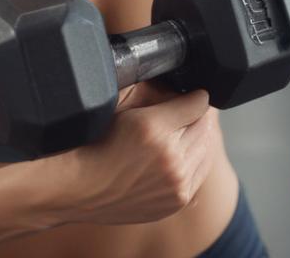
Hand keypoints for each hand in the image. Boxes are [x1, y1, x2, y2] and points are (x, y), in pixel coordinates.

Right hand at [57, 82, 219, 226]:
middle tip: (190, 110)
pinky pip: (201, 172)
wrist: (82, 187)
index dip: (196, 95)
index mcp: (154, 128)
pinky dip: (197, 160)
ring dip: (200, 137)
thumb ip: (158, 95)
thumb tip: (188, 90)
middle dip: (199, 116)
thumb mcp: (124, 109)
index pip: (199, 103)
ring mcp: (176, 183)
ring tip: (185, 131)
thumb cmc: (98, 143)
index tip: (192, 94)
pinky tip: (184, 153)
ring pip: (207, 148)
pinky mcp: (178, 200)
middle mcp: (169, 157)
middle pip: (205, 126)